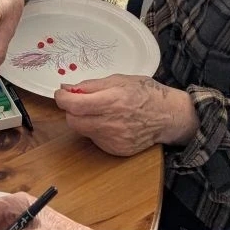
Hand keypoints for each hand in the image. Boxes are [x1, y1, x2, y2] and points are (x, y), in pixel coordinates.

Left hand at [54, 74, 199, 154]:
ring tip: (98, 111)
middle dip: (71, 110)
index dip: (62, 99)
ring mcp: (114, 139)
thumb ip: (91, 86)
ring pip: (82, 131)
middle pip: (73, 121)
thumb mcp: (119, 80)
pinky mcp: (117, 150)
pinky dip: (96, 130)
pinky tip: (109, 123)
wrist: (168, 116)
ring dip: (83, 120)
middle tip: (78, 102)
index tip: (61, 94)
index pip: (75, 105)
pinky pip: (95, 139)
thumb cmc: (146, 93)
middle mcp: (112, 123)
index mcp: (112, 101)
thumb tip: (67, 88)